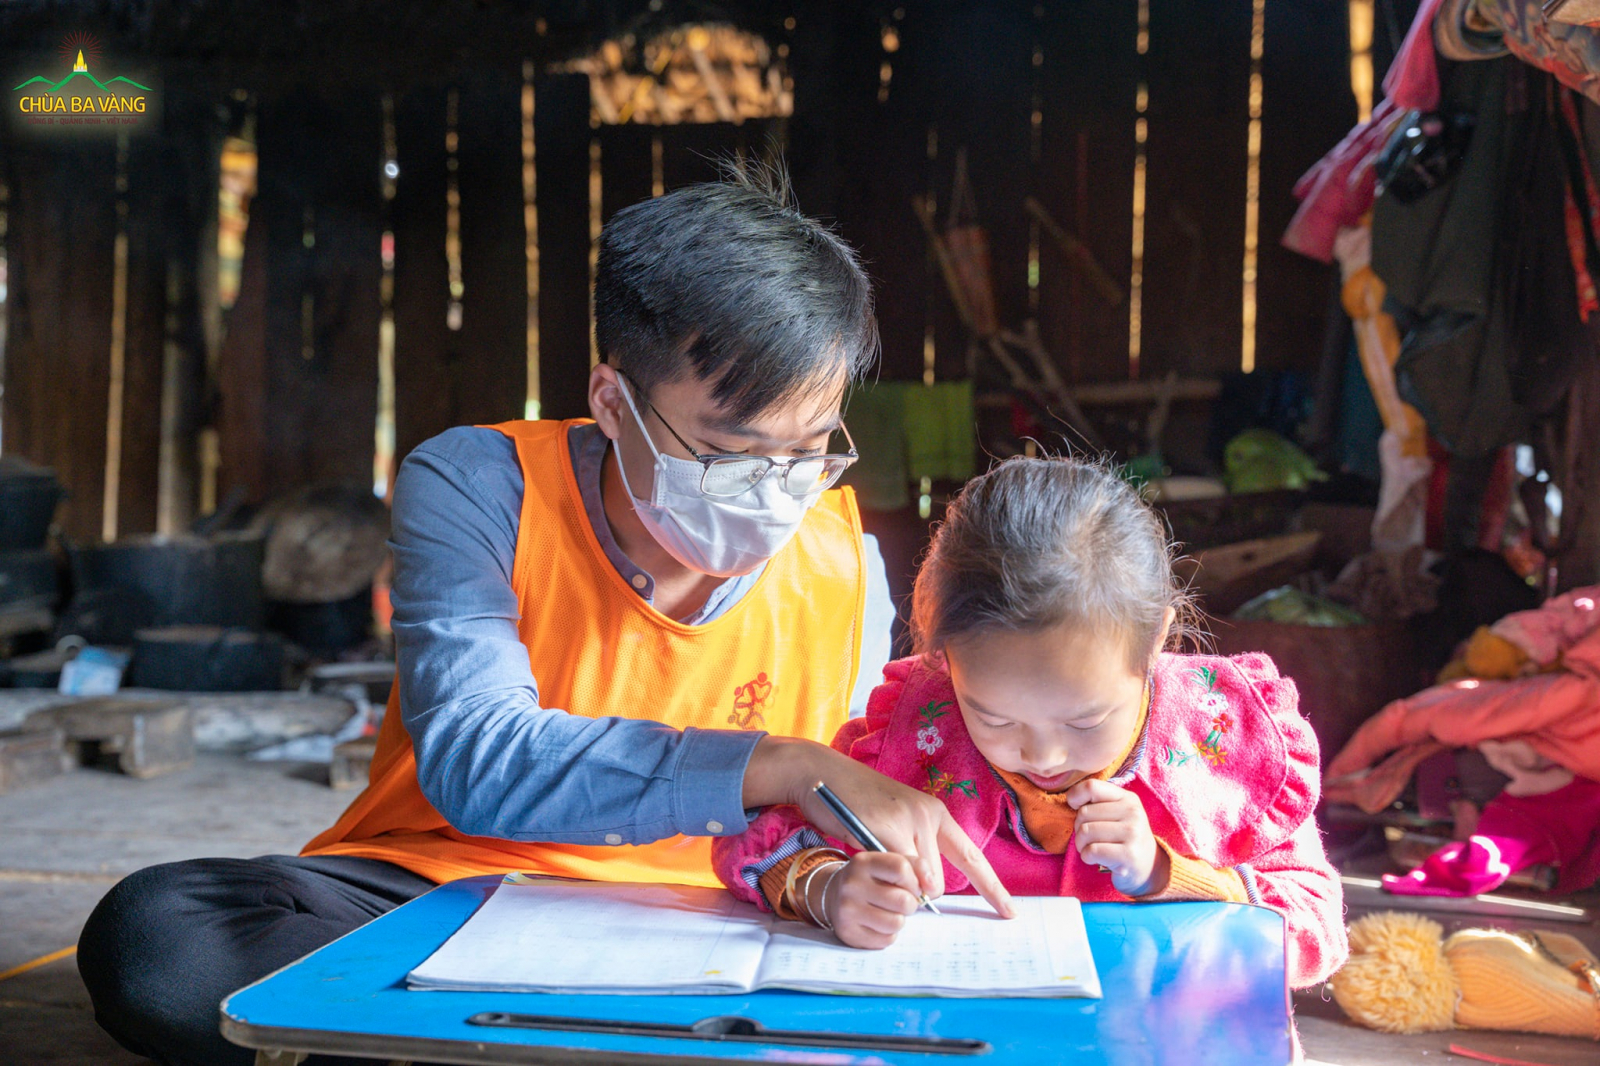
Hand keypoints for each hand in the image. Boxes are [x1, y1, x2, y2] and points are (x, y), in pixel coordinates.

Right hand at [743, 736, 1015, 918]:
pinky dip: (881, 873)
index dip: (992, 888)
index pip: (971, 857)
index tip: (1010, 913)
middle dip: (915, 888)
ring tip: (871, 849)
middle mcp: (930, 815)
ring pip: (917, 880)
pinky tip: (863, 847)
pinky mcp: (889, 828)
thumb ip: (916, 853)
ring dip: (895, 881)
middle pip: (937, 881)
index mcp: (936, 813)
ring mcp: (910, 820)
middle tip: (887, 866)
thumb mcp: (895, 825)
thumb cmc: (857, 803)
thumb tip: (927, 890)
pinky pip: (897, 872)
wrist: (823, 774)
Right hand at [813, 853, 919, 948]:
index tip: (912, 885)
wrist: (834, 895)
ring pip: (896, 923)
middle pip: (903, 900)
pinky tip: (877, 924)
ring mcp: (847, 910)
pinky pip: (886, 940)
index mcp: (863, 862)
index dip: (915, 880)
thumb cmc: (871, 879)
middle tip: (900, 901)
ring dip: (899, 920)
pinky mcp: (848, 933)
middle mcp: (852, 884)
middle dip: (909, 903)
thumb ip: (916, 868)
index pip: (901, 868)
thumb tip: (933, 888)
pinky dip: (888, 934)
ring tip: (888, 912)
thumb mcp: (889, 864)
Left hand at [1065, 778, 1168, 896]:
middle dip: (1078, 828)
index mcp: (1128, 798)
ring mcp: (1133, 833)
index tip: (1076, 809)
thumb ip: (1097, 801)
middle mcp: (1133, 812)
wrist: (1148, 867)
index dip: (1075, 797)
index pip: (1091, 786)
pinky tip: (1096, 859)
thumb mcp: (1117, 813)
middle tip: (1089, 838)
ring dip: (1081, 845)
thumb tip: (1071, 799)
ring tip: (1092, 849)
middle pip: (1084, 813)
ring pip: (1085, 832)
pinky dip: (1087, 857)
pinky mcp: (1129, 855)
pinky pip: (1092, 850)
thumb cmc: (1123, 838)